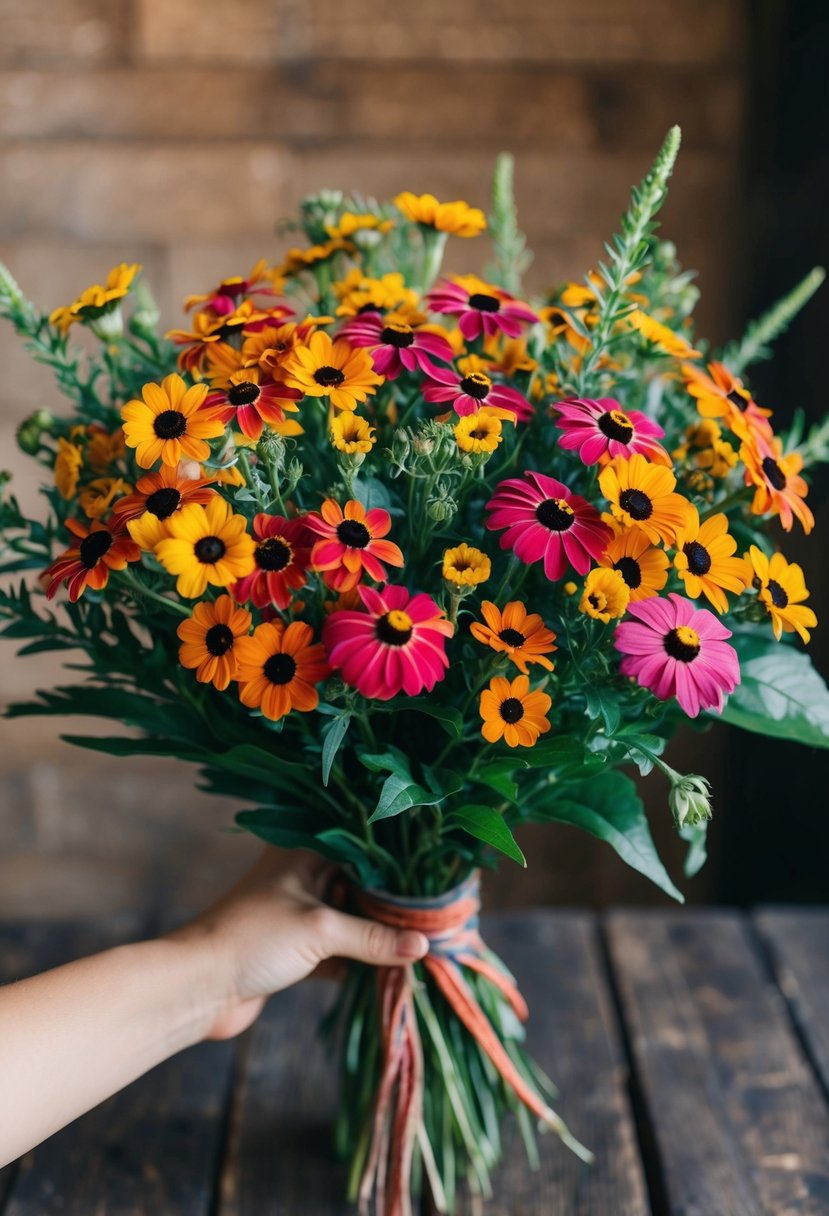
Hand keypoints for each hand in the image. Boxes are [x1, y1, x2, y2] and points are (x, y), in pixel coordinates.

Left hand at [170, 848, 428, 1039]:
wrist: (196, 988)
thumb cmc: (252, 938)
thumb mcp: (320, 929)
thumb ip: (374, 936)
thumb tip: (424, 944)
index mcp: (305, 851)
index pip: (363, 846)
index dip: (399, 862)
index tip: (437, 875)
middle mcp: (304, 876)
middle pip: (362, 884)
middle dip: (394, 903)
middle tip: (437, 914)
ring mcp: (299, 914)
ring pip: (352, 918)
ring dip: (379, 934)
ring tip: (423, 941)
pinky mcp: (295, 950)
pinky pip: (340, 950)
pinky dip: (361, 960)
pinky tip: (392, 970)